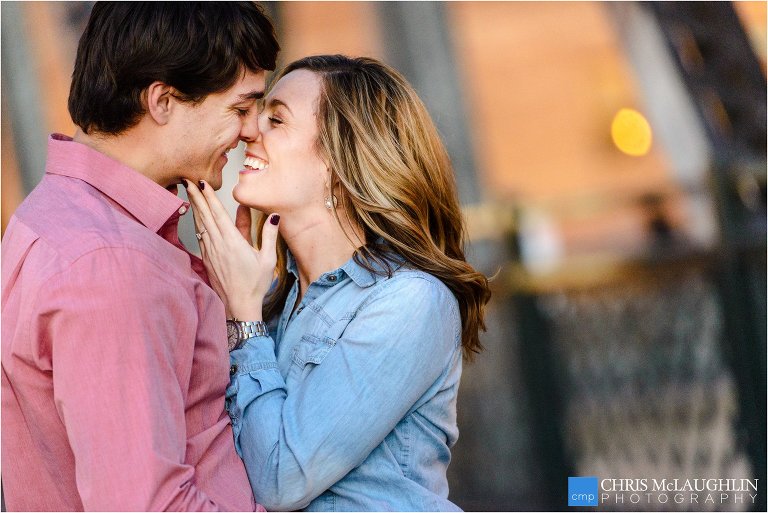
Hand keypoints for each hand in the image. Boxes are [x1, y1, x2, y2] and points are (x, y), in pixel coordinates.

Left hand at [185, 180, 279, 320]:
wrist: (239, 307)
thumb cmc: (255, 284)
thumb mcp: (267, 259)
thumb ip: (269, 235)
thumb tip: (274, 215)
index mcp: (232, 242)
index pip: (218, 213)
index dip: (209, 196)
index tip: (201, 182)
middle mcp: (218, 245)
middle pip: (204, 215)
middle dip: (196, 196)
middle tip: (188, 179)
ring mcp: (210, 252)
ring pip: (200, 225)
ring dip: (195, 208)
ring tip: (189, 194)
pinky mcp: (207, 260)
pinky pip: (201, 237)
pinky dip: (197, 224)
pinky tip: (196, 218)